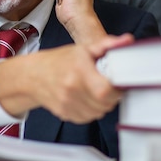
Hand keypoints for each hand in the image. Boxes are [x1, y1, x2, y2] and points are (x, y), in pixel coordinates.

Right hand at [0, 33, 133, 123]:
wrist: (33, 76)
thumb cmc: (59, 61)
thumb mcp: (83, 49)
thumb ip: (107, 45)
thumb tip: (127, 41)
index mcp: (79, 71)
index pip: (106, 90)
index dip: (116, 88)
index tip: (117, 82)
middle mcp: (72, 90)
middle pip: (105, 104)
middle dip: (111, 96)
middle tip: (108, 86)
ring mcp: (68, 104)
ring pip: (98, 113)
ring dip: (102, 105)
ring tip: (96, 91)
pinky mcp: (66, 114)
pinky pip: (88, 118)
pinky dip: (92, 111)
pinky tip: (87, 99)